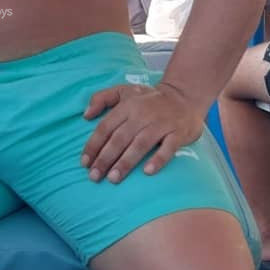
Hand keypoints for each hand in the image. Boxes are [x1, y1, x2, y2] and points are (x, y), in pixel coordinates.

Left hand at [80, 82, 205, 181]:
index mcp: (127, 106)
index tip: (84, 163)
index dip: (94, 145)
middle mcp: (142, 114)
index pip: (106, 127)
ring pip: (140, 144)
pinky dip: (158, 159)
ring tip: (113, 178)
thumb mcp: (124, 91)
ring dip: (125, 162)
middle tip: (94, 176)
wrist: (184, 96)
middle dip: (105, 158)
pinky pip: (168, 148)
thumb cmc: (148, 99)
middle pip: (119, 138)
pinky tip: (147, 172)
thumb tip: (85, 115)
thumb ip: (101, 98)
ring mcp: (161, 124)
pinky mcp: (178, 133)